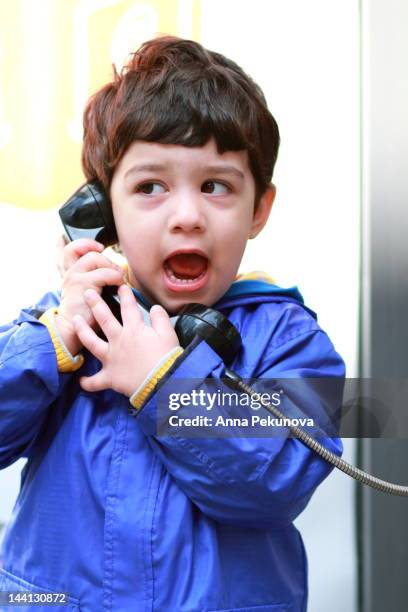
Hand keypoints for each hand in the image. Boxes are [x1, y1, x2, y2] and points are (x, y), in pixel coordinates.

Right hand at [55, 238, 124, 354]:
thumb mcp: (88, 293)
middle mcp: (70, 272)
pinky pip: (104, 274)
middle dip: (106, 258)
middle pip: (87, 251)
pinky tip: (119, 286)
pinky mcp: (82, 285)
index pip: (69, 249)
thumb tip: (119, 269)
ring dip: (111, 267)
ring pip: (95, 258)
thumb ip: (96, 279)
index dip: (85, 243)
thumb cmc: (85, 313)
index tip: (99, 247)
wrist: (72, 330)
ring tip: (118, 279)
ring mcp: (74, 277)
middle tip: (116, 272)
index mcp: (70, 273)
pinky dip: (115, 277)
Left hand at [73, 284, 179, 396]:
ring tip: (74, 320)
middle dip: (95, 304)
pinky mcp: (110, 377)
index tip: (120, 285)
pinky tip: (82, 381)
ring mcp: (111, 358)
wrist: (161, 382)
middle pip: (104, 319)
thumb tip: (154, 308)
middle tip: (87, 294)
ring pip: (91, 342)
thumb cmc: (166, 357)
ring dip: (82, 331)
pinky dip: (88, 382)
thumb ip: (160, 319)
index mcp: (134, 330)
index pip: (128, 308)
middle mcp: (119, 341)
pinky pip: (95, 381)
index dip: (125, 295)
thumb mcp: (168, 334)